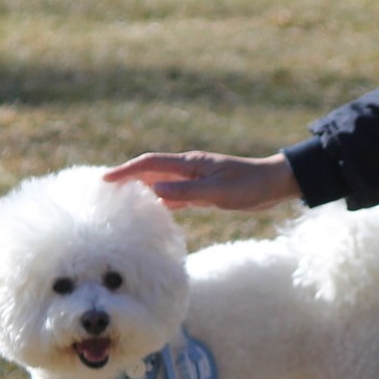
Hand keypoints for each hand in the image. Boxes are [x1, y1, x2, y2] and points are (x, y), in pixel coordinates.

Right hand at [102, 152, 301, 210]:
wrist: (275, 184)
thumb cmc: (250, 185)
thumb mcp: (219, 192)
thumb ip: (188, 192)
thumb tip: (156, 191)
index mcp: (190, 163)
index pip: (149, 164)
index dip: (126, 171)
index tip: (104, 181)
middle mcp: (188, 169)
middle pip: (150, 172)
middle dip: (127, 179)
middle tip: (103, 192)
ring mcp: (194, 181)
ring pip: (160, 185)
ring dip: (141, 192)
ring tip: (120, 203)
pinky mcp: (202, 192)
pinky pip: (174, 197)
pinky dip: (160, 203)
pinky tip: (151, 214)